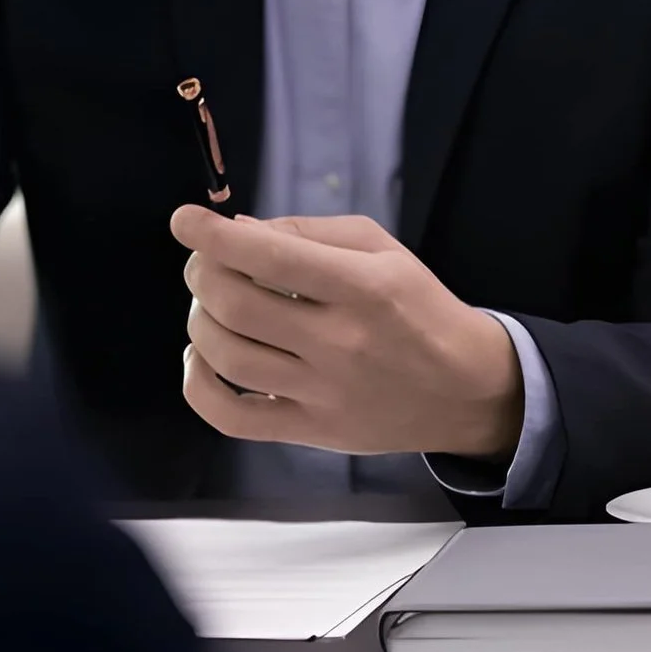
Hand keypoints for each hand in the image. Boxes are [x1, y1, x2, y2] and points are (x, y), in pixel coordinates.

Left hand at [170, 207, 524, 458]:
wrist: (465, 389)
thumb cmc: (419, 309)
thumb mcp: (382, 250)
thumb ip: (309, 233)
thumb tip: (239, 231)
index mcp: (363, 287)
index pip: (271, 257)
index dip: (214, 237)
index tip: (184, 220)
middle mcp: (341, 342)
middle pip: (237, 306)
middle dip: (202, 275)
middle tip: (204, 265)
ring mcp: (323, 392)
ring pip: (227, 357)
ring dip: (198, 322)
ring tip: (208, 307)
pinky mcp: (311, 430)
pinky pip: (232, 417)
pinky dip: (198, 386)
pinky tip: (201, 359)